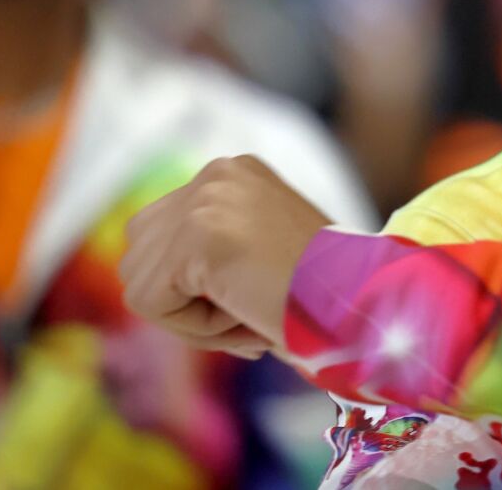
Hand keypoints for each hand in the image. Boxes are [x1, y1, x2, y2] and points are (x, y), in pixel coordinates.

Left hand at [120, 155, 329, 356]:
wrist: (362, 302)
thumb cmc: (322, 294)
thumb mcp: (262, 250)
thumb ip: (211, 249)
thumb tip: (149, 282)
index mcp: (234, 173)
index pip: (161, 236)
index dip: (191, 286)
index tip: (247, 301)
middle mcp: (216, 174)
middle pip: (139, 254)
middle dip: (180, 300)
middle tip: (243, 315)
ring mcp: (205, 200)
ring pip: (140, 282)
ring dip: (188, 316)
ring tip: (247, 311)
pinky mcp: (198, 234)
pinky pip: (151, 303)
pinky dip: (192, 328)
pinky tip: (243, 315)